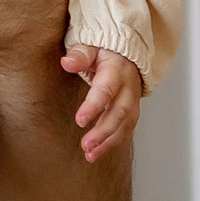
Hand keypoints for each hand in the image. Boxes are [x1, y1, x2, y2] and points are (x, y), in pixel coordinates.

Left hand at [62, 45, 142, 161]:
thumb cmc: (103, 50)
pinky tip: (98, 151)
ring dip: (109, 142)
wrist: (125, 53)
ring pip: (125, 124)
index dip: (94, 106)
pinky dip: (113, 142)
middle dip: (103, 131)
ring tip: (90, 155)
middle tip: (86, 146)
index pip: (106, 90)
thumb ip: (79, 55)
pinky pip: (126, 128)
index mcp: (116, 70)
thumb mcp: (90, 45)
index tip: (80, 120)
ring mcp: (132, 99)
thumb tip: (67, 63)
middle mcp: (128, 87)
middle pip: (119, 112)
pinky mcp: (132, 109)